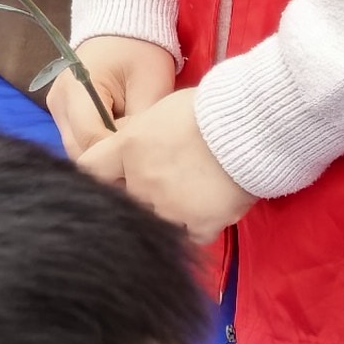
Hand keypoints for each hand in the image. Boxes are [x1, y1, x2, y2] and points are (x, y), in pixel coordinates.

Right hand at [43, 33, 177, 153]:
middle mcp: (59, 102)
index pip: (91, 139)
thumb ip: (140, 125)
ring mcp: (57, 108)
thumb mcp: (151, 85)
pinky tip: (122, 145)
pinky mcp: (64, 112)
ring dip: (104, 155)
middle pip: (80, 150)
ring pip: (78, 149)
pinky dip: (100, 145)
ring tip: (133, 156)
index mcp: (77, 89)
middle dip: (110, 161)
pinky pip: (80, 139)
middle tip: (141, 166)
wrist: (124, 25)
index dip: (117, 158)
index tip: (143, 165)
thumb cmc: (141, 51)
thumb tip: (137, 159)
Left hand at [73, 83, 252, 233]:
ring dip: (170, 213)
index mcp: (129, 148)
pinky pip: (192, 237)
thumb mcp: (163, 109)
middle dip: (142, 194)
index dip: (100, 175)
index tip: (112, 177)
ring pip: (158, 221)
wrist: (253, 124)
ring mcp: (169, 207)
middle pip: (127, 200)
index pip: (91, 170)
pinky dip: (199, 228)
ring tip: (193, 195)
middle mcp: (142, 182)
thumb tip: (128, 140)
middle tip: (168, 182)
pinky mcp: (199, 225)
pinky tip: (211, 210)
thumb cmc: (211, 106)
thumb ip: (139, 132)